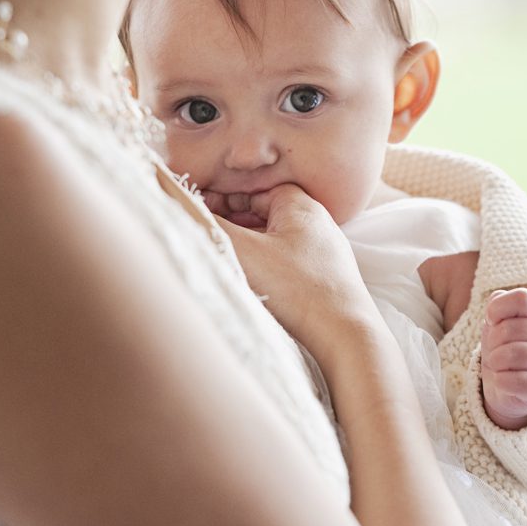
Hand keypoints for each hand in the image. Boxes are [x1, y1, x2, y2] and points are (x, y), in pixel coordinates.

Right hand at [213, 183, 385, 371]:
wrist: (345, 334)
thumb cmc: (299, 289)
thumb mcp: (245, 251)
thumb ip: (211, 223)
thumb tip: (180, 200)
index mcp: (300, 205)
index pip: (252, 191)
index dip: (221, 199)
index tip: (196, 213)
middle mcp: (315, 222)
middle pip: (262, 214)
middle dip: (232, 224)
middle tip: (206, 237)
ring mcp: (322, 251)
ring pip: (273, 239)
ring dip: (247, 247)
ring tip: (225, 261)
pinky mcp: (324, 277)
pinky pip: (286, 262)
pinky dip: (265, 266)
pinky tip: (252, 284)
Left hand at [480, 288, 526, 430]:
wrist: (509, 390)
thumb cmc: (504, 350)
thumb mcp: (498, 324)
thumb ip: (497, 306)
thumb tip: (495, 303)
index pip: (523, 299)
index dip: (498, 308)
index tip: (492, 321)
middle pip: (514, 328)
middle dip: (493, 340)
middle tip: (493, 349)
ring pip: (517, 354)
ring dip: (496, 360)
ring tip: (496, 364)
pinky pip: (520, 381)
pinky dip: (502, 381)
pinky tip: (502, 381)